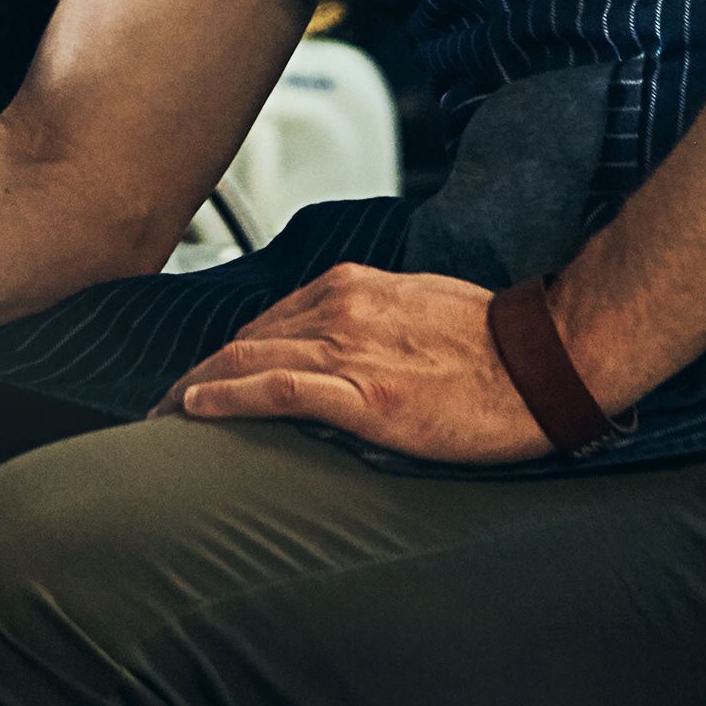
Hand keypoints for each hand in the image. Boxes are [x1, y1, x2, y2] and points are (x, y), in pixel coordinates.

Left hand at [158, 262, 553, 464]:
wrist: (543, 364)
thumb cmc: (491, 345)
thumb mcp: (416, 311)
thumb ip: (367, 321)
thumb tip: (334, 346)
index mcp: (352, 288)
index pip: (266, 321)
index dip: (224, 353)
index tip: (198, 378)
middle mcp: (340, 309)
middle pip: (244, 340)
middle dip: (196, 374)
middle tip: (162, 406)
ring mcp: (349, 350)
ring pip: (245, 361)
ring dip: (195, 389)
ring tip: (162, 417)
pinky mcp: (364, 395)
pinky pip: (273, 390)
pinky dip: (225, 399)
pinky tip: (193, 411)